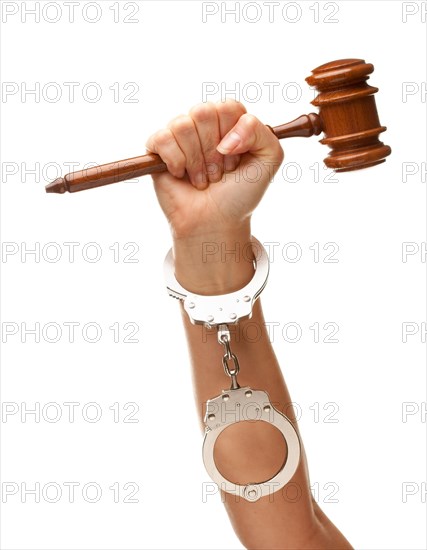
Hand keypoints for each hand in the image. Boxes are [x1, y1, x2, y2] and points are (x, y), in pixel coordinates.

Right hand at [145, 100, 283, 293]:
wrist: (216, 222)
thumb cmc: (240, 194)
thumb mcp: (269, 159)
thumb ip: (261, 132)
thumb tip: (225, 139)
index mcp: (229, 120)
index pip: (228, 107)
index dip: (233, 137)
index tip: (236, 162)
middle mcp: (204, 123)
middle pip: (203, 112)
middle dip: (213, 152)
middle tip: (218, 173)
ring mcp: (179, 135)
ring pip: (182, 125)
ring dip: (196, 161)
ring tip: (202, 178)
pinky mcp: (157, 149)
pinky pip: (162, 139)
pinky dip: (176, 162)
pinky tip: (181, 176)